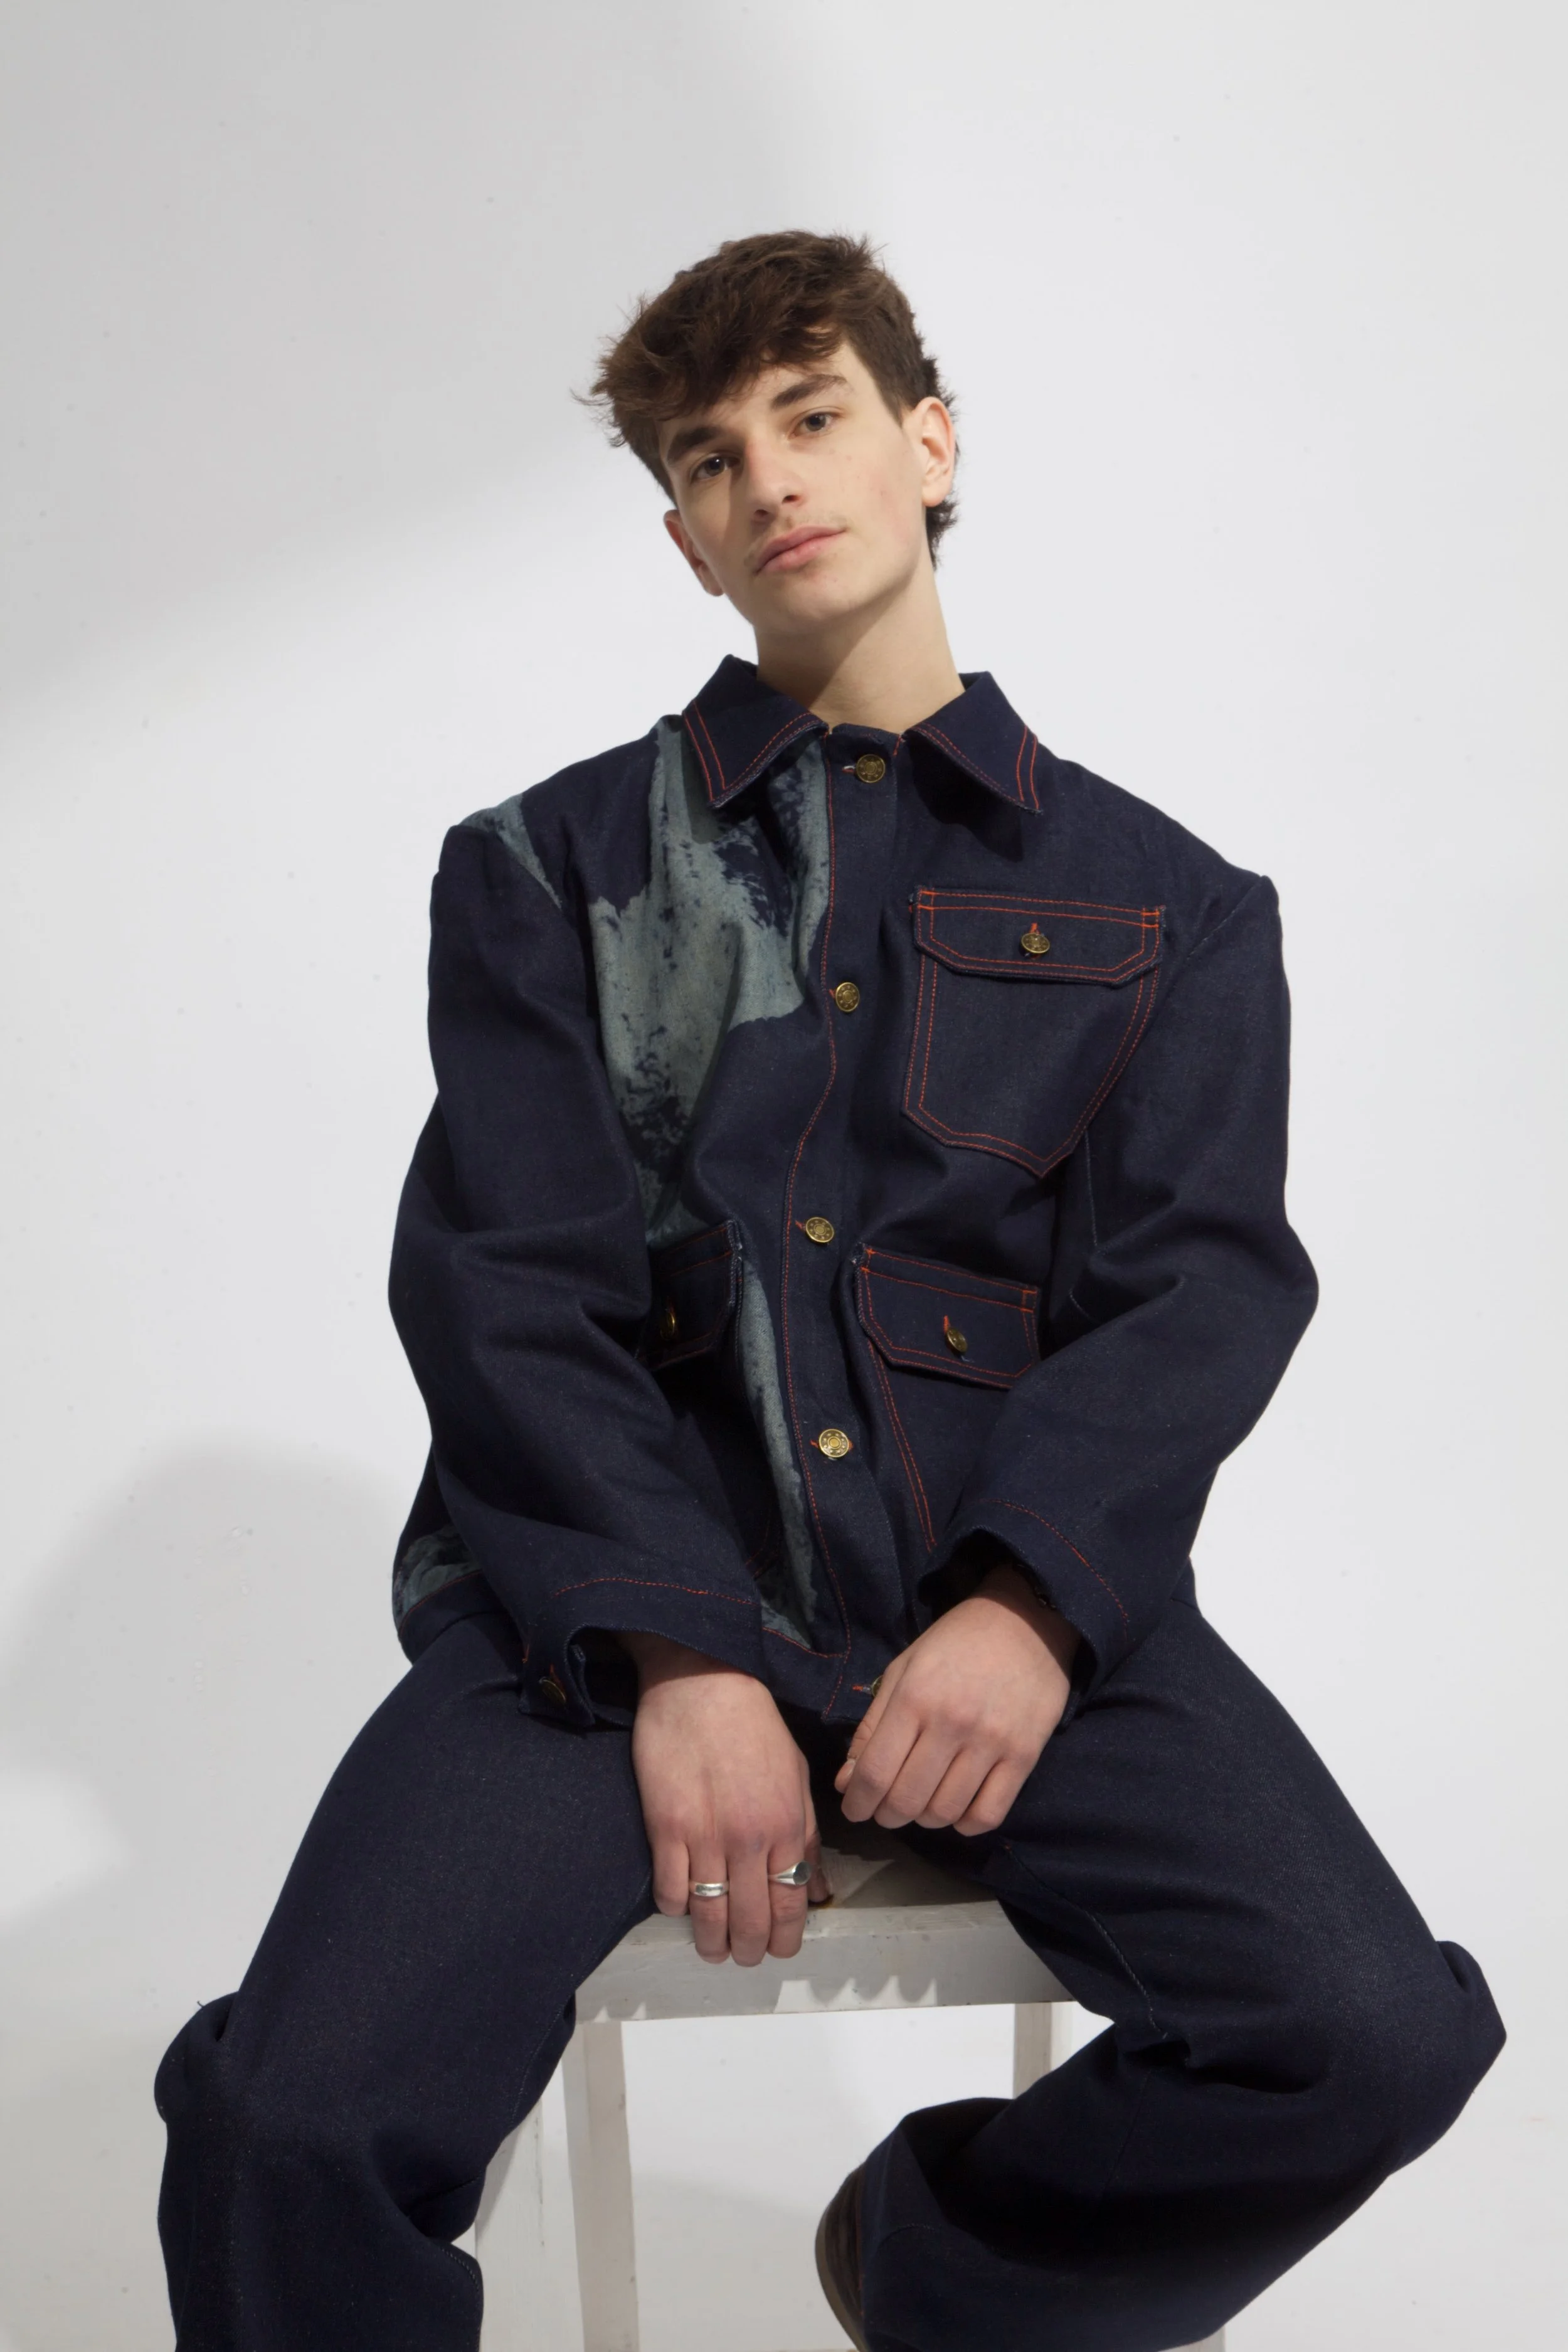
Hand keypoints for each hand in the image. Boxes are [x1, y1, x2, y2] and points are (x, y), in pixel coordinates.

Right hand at [623, 1633, 829, 1965]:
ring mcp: (705, 1837)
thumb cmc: (753, 1726)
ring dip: (712, 1942)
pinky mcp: (665, 1828)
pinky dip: (676, 1908)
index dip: (785, 1939)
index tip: (778, 1949)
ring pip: (709, 1917)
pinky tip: (681, 1903)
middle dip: (749, 1950)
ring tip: (712, 1947)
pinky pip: (670, 1891)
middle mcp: (750, 1839)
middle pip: (751, 1922)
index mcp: (787, 1825)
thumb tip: (818, 1889)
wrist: (701, 1683)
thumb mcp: (797, 1774)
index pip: (791, 1906)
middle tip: (743, 1955)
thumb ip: (808, 1835)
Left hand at [834, 1565, 1079, 1834]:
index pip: (874, 1772)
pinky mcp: (1025, 1756)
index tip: (854, 1809)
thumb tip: (846, 1782)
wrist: (1026, 1620)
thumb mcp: (902, 1670)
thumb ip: (872, 1727)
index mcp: (914, 1697)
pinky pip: (988, 1814)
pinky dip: (964, 1824)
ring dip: (924, 1820)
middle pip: (907, 1800)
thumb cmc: (955, 1642)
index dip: (857, 1802)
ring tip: (921, 1804)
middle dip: (887, 1815)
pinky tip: (956, 1810)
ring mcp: (992, 1742)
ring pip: (945, 1812)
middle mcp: (952, 1723)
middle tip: (885, 1809)